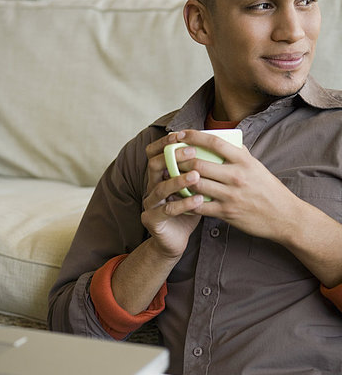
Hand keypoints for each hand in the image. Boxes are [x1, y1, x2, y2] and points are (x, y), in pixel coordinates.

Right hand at [142, 132, 203, 258]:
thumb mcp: (195, 188)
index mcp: (160, 175)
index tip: (182, 134)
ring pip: (161, 188)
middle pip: (154, 165)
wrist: (175, 240)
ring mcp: (150, 203)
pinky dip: (183, 204)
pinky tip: (198, 200)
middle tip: (192, 152)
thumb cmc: (188, 211)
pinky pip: (167, 209)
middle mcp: (151, 186)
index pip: (156, 152)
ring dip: (179, 180)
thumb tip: (223, 148)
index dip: (166, 143)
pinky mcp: (151, 219)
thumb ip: (202, 170)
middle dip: (173, 157)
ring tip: (196, 176)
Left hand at [171, 130, 300, 243]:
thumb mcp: (257, 166)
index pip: (214, 142)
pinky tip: (177, 198)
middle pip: (199, 164)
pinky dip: (186, 202)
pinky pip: (199, 206)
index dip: (193, 136)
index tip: (180, 134)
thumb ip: (240, 153)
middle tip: (169, 158)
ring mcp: (230, 195)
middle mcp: (236, 176)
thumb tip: (226, 140)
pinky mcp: (226, 213)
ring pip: (196, 185)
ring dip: (180, 180)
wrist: (284, 217)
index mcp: (243, 161)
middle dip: (180, 160)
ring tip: (170, 176)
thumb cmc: (269, 190)